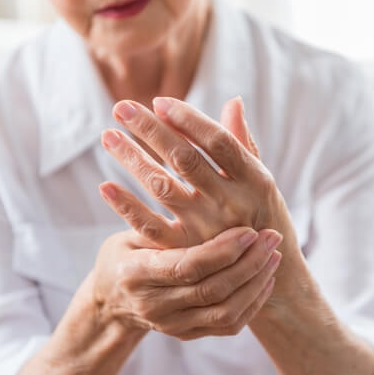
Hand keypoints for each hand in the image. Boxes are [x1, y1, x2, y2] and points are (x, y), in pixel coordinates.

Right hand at [91, 225, 281, 339]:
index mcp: (137, 275)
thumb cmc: (123, 256)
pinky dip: (252, 303)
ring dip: (256, 284)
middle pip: (212, 290)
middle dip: (249, 263)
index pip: (188, 266)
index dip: (223, 250)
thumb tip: (183, 183)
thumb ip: (159, 220)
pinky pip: (228, 325)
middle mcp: (155, 306)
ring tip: (274, 256)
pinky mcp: (188, 335)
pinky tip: (266, 279)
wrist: (110, 303)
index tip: (250, 230)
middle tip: (272, 237)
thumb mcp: (129, 234)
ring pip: (226, 312)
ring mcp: (173, 325)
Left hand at [98, 96, 300, 273]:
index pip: (218, 142)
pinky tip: (105, 186)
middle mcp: (231, 204)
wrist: (267, 273)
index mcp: (254, 180)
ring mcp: (207, 229)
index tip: (159, 102)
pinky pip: (151, 227)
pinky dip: (126, 207)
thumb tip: (233, 101)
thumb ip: (242, 143)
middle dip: (151, 130)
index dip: (189, 120)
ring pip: (163, 187)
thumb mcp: (260, 181)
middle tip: (121, 107)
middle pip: (185, 159)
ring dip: (132, 159)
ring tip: (108, 136)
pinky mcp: (186, 251)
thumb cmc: (261, 216)